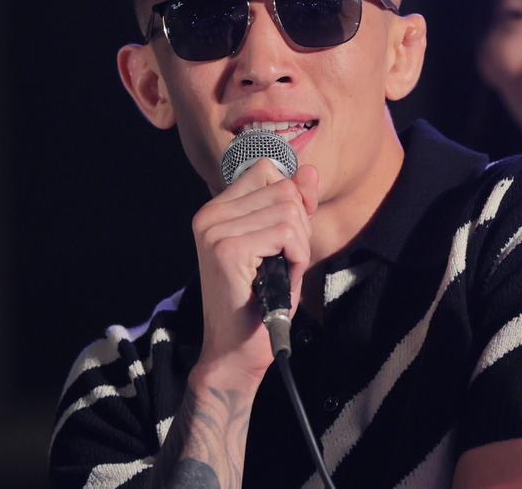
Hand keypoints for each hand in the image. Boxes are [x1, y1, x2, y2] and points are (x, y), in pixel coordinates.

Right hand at [190, 159, 318, 385]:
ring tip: (280, 273)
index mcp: (217, 208)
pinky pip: (288, 234)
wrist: (237, 350)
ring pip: (289, 211)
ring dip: (299, 247)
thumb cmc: (261, 300)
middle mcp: (210, 214)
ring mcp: (216, 230)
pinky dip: (298, 259)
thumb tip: (310, 170)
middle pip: (284, 190)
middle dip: (299, 228)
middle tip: (283, 263)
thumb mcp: (284, 244)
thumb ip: (295, 204)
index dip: (292, 198)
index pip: (268, 171)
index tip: (289, 235)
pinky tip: (281, 279)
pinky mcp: (227, 249)